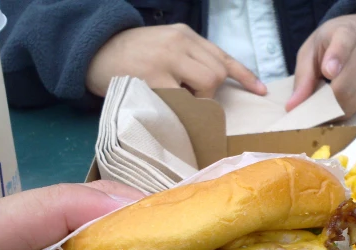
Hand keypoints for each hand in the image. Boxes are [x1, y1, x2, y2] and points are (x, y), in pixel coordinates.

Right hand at [86, 24, 266, 98]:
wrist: (94, 51)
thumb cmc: (131, 56)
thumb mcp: (164, 47)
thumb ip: (188, 60)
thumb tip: (212, 85)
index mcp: (185, 36)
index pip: (224, 56)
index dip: (245, 76)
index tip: (261, 91)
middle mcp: (179, 43)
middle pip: (218, 73)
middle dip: (210, 92)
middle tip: (188, 98)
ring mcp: (167, 60)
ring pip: (206, 84)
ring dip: (197, 100)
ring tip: (175, 99)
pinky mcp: (154, 78)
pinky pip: (182, 99)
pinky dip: (181, 108)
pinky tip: (166, 104)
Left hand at [286, 15, 355, 116]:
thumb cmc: (330, 44)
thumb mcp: (310, 51)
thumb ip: (303, 77)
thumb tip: (292, 107)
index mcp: (346, 33)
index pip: (343, 45)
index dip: (336, 59)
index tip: (327, 72)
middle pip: (345, 85)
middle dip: (323, 100)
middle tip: (308, 105)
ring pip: (352, 101)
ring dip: (331, 109)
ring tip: (320, 104)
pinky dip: (341, 111)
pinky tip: (334, 103)